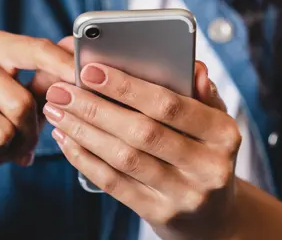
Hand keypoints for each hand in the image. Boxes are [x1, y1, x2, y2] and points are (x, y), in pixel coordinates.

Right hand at [0, 32, 74, 192]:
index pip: (35, 49)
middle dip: (29, 133)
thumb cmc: (0, 121)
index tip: (82, 80)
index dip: (62, 66)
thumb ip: (52, 77)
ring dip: (6, 149)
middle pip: (20, 102)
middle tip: (24, 142)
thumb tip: (76, 46)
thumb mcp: (31, 100)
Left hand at [42, 62, 241, 239]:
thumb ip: (201, 92)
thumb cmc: (205, 152)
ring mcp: (184, 195)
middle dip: (95, 108)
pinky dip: (85, 159)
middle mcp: (208, 167)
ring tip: (57, 112)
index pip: (171, 105)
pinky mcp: (160, 214)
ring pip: (124, 159)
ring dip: (84, 132)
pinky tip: (67, 139)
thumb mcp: (214, 121)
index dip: (128, 87)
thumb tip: (193, 66)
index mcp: (224, 134)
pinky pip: (115, 183)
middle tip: (61, 91)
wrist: (213, 214)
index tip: (90, 70)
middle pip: (142, 132)